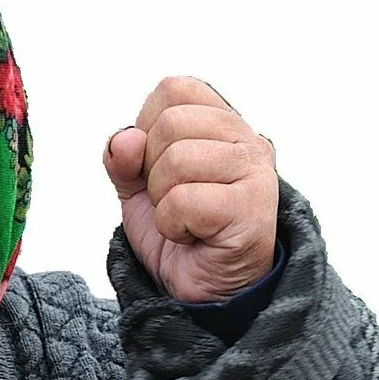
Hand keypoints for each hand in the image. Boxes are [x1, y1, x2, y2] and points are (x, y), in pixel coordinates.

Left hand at [103, 77, 277, 302]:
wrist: (201, 289)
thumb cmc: (177, 229)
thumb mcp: (136, 186)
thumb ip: (122, 157)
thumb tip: (125, 140)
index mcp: (220, 122)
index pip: (172, 90)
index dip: (147, 129)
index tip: (159, 167)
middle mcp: (246, 139)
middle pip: (170, 123)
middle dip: (152, 170)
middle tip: (173, 199)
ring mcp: (256, 172)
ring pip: (176, 160)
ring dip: (162, 201)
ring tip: (185, 219)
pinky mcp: (253, 209)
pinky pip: (183, 201)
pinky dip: (172, 225)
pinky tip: (194, 236)